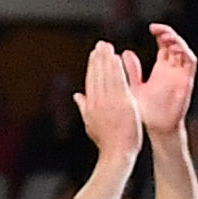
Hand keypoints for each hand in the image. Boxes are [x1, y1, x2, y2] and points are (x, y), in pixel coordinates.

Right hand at [75, 37, 142, 159]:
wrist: (117, 154)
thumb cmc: (107, 143)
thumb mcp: (90, 124)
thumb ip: (83, 107)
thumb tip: (76, 96)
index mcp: (90, 106)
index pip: (90, 81)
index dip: (92, 66)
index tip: (94, 55)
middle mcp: (97, 101)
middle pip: (96, 75)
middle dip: (98, 58)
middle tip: (100, 44)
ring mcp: (109, 101)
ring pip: (106, 75)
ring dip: (106, 59)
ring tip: (108, 47)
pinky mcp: (121, 102)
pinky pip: (118, 80)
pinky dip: (116, 68)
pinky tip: (117, 57)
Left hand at [132, 23, 197, 140]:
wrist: (156, 129)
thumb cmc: (145, 112)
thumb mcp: (134, 87)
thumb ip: (131, 71)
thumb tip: (123, 53)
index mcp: (161, 69)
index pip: (165, 45)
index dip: (161, 34)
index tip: (151, 28)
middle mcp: (173, 70)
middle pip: (176, 44)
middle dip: (168, 34)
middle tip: (157, 29)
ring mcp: (181, 75)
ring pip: (184, 50)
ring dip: (177, 41)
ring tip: (165, 36)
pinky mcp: (186, 82)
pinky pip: (190, 63)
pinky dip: (185, 53)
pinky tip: (175, 48)